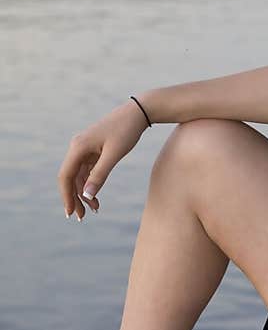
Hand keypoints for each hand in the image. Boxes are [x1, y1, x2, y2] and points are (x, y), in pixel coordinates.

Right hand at [58, 101, 149, 219]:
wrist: (139, 112)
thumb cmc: (126, 131)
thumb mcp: (114, 154)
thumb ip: (100, 175)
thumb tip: (86, 195)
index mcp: (78, 147)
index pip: (65, 176)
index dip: (66, 196)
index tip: (71, 212)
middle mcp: (77, 147)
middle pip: (70, 178)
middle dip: (74, 198)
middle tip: (82, 217)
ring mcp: (85, 149)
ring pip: (78, 176)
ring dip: (83, 193)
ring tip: (93, 210)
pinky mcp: (93, 150)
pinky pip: (87, 171)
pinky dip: (90, 184)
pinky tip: (96, 197)